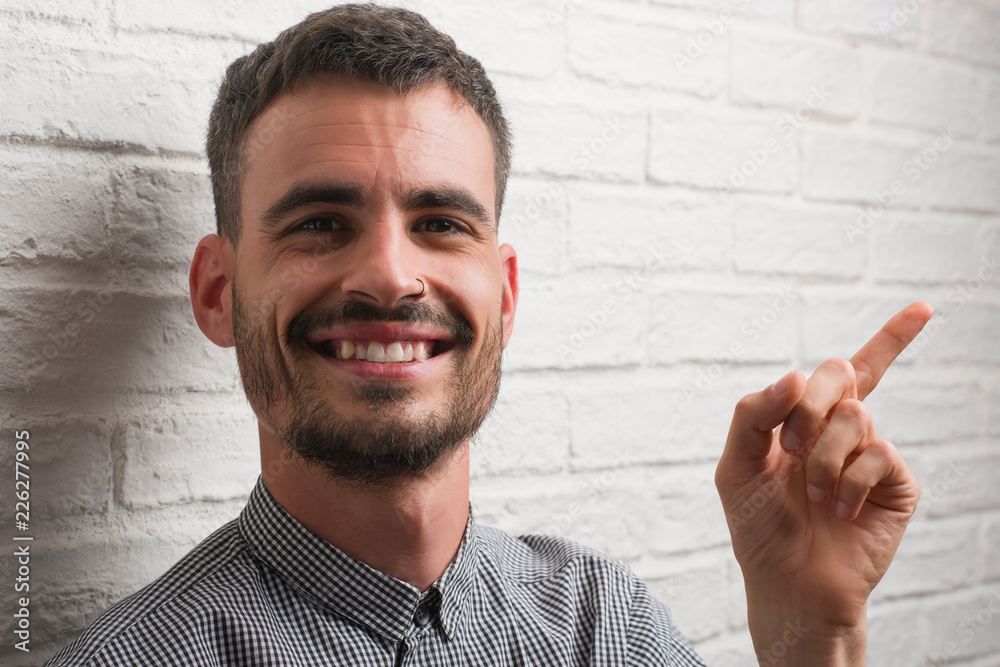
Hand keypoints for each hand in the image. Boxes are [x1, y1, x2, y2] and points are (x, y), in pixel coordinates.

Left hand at [715, 301, 932, 661]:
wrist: (788, 582)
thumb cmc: (759, 525)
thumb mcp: (736, 464)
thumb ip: (754, 413)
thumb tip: (795, 376)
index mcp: (806, 421)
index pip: (845, 373)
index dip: (889, 339)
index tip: (925, 309)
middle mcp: (842, 431)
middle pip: (840, 376)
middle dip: (809, 405)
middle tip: (792, 446)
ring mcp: (871, 456)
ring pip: (855, 416)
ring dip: (822, 457)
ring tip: (813, 495)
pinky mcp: (896, 484)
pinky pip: (878, 454)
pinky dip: (849, 483)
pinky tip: (840, 510)